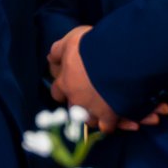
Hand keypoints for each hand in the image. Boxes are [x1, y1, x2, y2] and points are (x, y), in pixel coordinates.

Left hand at [48, 24, 167, 132]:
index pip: (57, 91)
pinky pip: (107, 127)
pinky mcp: (109, 116)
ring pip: (88, 119)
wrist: (118, 56)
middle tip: (89, 97)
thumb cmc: (92, 46)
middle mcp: (76, 99)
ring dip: (94, 115)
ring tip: (103, 109)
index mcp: (65, 82)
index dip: (63, 89)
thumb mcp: (71, 40)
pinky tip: (116, 118)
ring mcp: (92, 110)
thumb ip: (58, 50)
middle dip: (79, 105)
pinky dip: (111, 123)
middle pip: (72, 109)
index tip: (70, 86)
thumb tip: (50, 58)